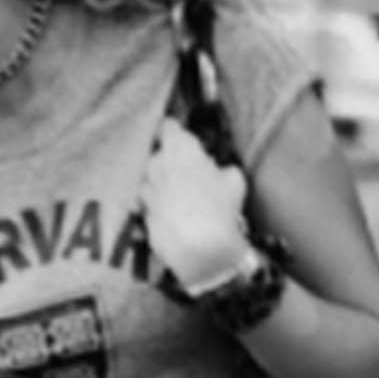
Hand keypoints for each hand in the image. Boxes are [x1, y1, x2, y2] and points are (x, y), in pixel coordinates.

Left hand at [139, 119, 255, 294]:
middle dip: (170, 160)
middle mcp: (157, 163)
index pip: (168, 126)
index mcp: (180, 148)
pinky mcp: (143, 212)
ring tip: (182, 200)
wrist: (200, 250)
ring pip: (153, 179)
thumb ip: (222, 168)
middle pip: (159, 153)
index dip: (175, 132)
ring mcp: (147, 188)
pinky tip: (175, 218)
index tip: (183, 140)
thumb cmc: (221, 210)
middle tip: (188, 174)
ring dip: (163, 184)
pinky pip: (151, 204)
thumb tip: (219, 171)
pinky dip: (160, 207)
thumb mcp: (235, 182)